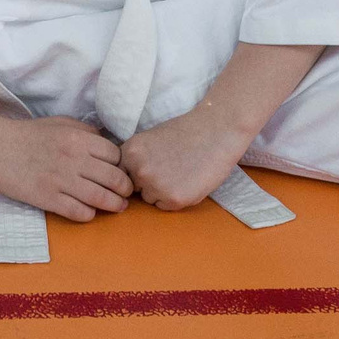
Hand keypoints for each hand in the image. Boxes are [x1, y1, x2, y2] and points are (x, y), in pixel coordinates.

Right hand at [0, 116, 131, 222]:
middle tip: (127, 193)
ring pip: (102, 198)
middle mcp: (74, 159)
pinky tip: (88, 211)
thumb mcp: (60, 123)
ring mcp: (61, 180)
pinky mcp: (48, 198)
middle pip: (115, 178)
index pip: (116, 156)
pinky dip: (89, 214)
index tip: (121, 172)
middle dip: (126, 188)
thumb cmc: (27, 134)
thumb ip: (86, 132)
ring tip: (118, 206)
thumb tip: (108, 141)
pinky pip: (79, 212)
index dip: (122, 165)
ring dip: (115, 205)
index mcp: (79, 139)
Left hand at [119, 110, 251, 211]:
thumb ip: (136, 158)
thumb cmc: (185, 133)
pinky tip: (188, 180)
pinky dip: (175, 198)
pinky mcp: (174, 199)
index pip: (122, 174)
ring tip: (180, 172)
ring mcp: (156, 186)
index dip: (137, 172)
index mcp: (129, 152)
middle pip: (134, 188)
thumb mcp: (149, 139)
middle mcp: (138, 171)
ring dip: (161, 191)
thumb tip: (125, 177)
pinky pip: (165, 206)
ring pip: (150, 198)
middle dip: (148, 183)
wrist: (216, 132)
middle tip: (170, 167)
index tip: (153, 164)